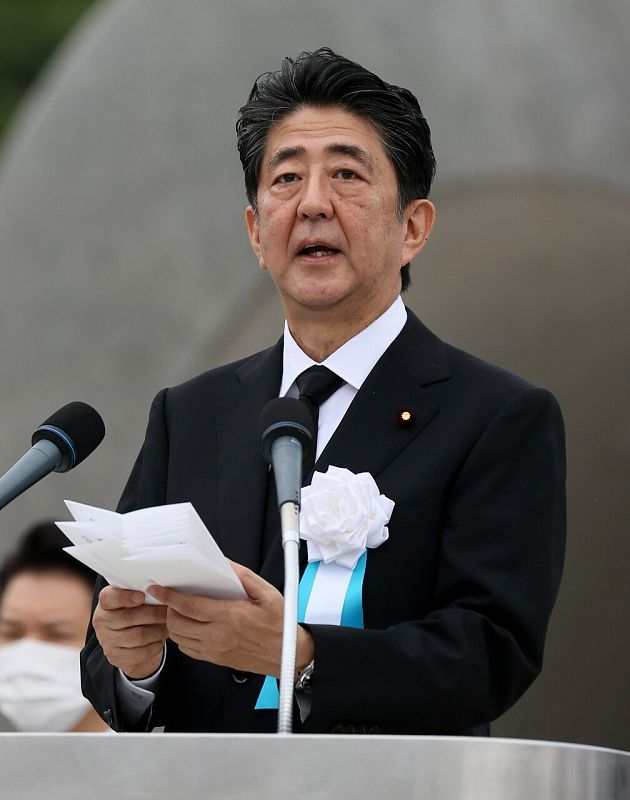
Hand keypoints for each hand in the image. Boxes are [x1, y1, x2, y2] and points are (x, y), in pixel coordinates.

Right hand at [92, 586, 167, 678]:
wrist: (127, 642)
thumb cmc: (135, 613)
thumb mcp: (134, 601)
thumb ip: (142, 594)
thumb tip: (162, 590)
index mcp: (105, 604)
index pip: (108, 598)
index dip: (124, 597)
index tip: (142, 596)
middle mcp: (102, 622)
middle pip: (128, 617)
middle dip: (153, 614)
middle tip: (169, 611)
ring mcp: (107, 641)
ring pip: (137, 636)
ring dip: (157, 631)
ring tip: (168, 626)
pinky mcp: (116, 657)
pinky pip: (139, 653)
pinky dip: (154, 646)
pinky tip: (160, 640)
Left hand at [148, 562, 313, 676]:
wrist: (287, 655)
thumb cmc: (279, 625)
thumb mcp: (267, 594)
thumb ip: (244, 576)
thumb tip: (224, 563)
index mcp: (228, 616)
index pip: (188, 606)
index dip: (169, 596)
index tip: (158, 589)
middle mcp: (217, 635)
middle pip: (177, 623)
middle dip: (169, 609)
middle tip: (172, 598)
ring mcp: (214, 650)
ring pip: (179, 638)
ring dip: (174, 623)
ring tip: (179, 612)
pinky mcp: (215, 659)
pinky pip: (188, 650)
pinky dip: (183, 638)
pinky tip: (191, 627)